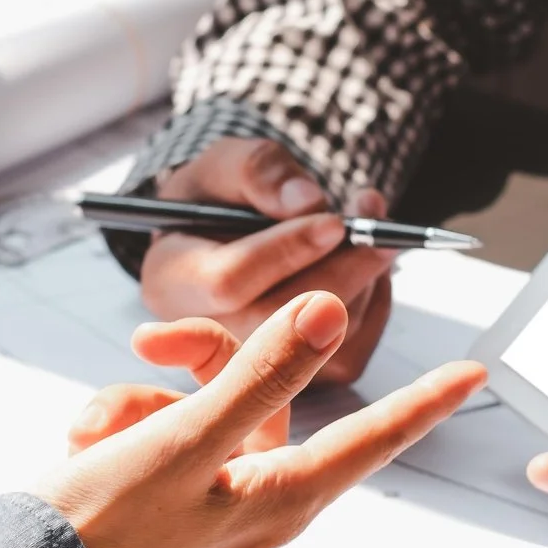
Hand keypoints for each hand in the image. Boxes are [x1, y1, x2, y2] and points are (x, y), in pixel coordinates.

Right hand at [42, 293, 487, 547]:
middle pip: (258, 398)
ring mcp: (211, 515)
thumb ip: (261, 374)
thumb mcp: (184, 439)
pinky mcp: (166, 514)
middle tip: (143, 344)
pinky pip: (163, 443)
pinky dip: (122, 430)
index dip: (422, 400)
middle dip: (194, 367)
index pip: (370, 437)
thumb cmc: (98, 530)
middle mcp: (257, 510)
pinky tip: (81, 447)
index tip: (475, 372)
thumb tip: (329, 316)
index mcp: (280, 500)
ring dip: (139, 403)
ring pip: (198, 413)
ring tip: (89, 432)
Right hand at [138, 138, 397, 384]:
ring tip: (371, 233)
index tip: (335, 222)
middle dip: (341, 270)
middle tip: (375, 229)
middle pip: (278, 321)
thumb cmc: (220, 201)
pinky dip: (371, 305)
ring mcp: (249, 366)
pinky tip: (365, 267)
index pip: (228, 281)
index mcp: (172, 281)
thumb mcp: (223, 165)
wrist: (228, 239)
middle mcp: (203, 334)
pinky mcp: (297, 382)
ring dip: (363, 283)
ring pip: (321, 341)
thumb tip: (305, 200)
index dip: (286, 252)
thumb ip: (257, 170)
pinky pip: (348, 353)